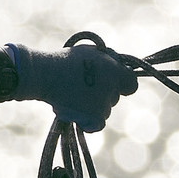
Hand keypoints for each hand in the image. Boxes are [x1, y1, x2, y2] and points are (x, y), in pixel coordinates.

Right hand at [8, 42, 138, 130]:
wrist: (47, 75)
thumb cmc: (65, 61)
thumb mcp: (90, 52)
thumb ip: (108, 61)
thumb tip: (119, 66)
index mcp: (115, 71)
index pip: (131, 84)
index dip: (121, 84)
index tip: (111, 84)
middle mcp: (113, 89)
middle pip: (114, 98)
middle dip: (102, 95)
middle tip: (83, 89)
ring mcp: (104, 105)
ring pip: (104, 111)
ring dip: (92, 108)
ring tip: (73, 98)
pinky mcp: (94, 118)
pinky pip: (97, 125)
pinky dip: (88, 122)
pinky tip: (77, 114)